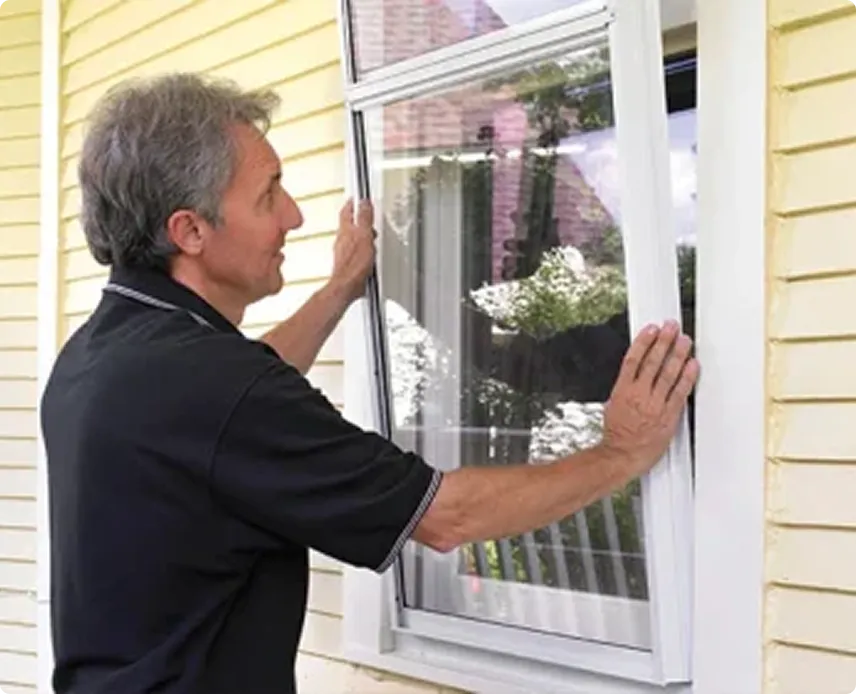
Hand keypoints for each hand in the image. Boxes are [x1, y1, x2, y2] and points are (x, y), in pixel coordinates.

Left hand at [329, 198, 375, 303]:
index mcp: (345, 230)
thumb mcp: (365, 236)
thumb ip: (365, 218)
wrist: (347, 286)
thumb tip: (364, 202)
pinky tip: (367, 253)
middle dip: (357, 218)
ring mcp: (343, 252)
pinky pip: (354, 251)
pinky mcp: (347, 264)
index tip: (357, 198)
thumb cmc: (354, 265)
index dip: (352, 203)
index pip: (347, 211)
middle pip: (348, 224)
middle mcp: (342, 240)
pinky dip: (361, 248)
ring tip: (370, 234)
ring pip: (351, 238)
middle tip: (364, 213)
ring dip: (360, 234)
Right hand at [601, 320, 698, 474]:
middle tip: (672, 327)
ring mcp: (655, 404)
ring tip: (685, 340)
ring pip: (668, 374)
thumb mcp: (613, 404)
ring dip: (677, 354)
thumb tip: (632, 374)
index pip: (633, 359)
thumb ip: (625, 388)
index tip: (651, 329)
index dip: (643, 342)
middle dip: (663, 341)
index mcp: (622, 390)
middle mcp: (639, 395)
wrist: (622, 455)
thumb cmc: (617, 434)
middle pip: (653, 362)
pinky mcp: (669, 415)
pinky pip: (680, 392)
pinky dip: (687, 377)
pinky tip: (693, 365)